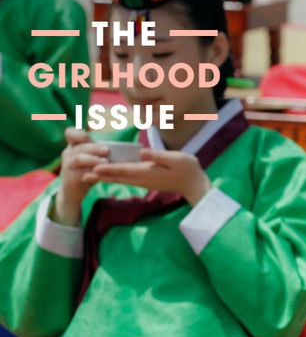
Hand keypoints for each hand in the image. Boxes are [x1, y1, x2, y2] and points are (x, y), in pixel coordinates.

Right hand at [54, 129, 108, 225]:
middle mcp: (69, 153)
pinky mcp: (70, 178)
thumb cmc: (86, 172)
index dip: (78, 133)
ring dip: (92, 159)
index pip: (71, 133)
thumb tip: (134, 152)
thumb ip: (104, 153)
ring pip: (78, 159)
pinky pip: (80, 174)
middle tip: (107, 150)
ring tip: (105, 162)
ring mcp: (68, 165)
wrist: (72, 192)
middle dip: (94, 148)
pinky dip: (91, 174)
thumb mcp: (92, 160)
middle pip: (80, 146)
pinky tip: (100, 175)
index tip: (88, 135)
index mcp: (75, 146)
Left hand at [93, 150, 210, 205]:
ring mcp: (143, 181)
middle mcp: (142, 178)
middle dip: (98, 175)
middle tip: (80, 174)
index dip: (108, 168)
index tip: (93, 167)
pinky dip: (112, 177)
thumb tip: (142, 152)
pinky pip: (124, 179)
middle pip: (116, 177)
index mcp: (148, 171)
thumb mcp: (176, 158)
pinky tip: (104, 175)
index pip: (124, 170)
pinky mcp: (144, 181)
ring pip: (118, 179)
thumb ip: (158, 155)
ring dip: (102, 177)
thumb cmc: (187, 168)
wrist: (194, 184)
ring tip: (86, 176)